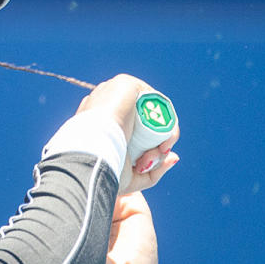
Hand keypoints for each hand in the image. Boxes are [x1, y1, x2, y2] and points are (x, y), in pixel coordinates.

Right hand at [76, 74, 179, 193]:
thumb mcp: (130, 179)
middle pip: (142, 125)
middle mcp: (105, 106)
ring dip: (161, 137)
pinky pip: (156, 102)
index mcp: (97, 124)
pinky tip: (165, 139)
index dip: (143, 150)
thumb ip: (152, 171)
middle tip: (147, 161)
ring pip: (150, 115)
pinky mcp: (126, 85)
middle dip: (152, 146)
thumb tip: (174, 157)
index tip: (141, 166)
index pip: (129, 133)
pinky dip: (167, 122)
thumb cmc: (103, 168)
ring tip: (155, 153)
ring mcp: (114, 94)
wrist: (91, 151)